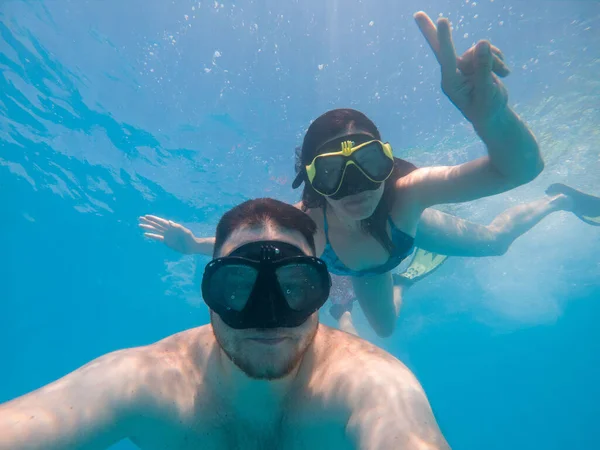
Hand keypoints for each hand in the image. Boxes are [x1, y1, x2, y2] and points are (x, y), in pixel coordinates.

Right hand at [139, 215, 197, 254]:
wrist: (192, 247)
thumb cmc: (190, 238)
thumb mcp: (185, 232)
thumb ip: (177, 227)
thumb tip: (169, 222)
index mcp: (172, 226)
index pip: (161, 222)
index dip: (153, 219)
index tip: (146, 216)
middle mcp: (168, 230)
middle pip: (156, 225)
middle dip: (148, 222)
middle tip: (140, 218)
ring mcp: (167, 235)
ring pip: (155, 230)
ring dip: (148, 228)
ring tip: (140, 225)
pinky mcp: (167, 241)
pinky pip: (157, 238)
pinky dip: (152, 236)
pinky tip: (146, 234)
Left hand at [415, 11, 510, 125]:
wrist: (493, 116)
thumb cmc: (487, 109)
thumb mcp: (488, 91)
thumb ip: (484, 68)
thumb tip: (482, 41)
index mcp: (451, 83)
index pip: (447, 57)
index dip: (445, 39)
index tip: (443, 20)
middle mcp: (453, 72)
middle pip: (443, 47)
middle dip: (431, 31)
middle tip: (417, 14)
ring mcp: (463, 67)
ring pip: (480, 49)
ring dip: (495, 59)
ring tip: (503, 75)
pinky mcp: (473, 63)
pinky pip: (487, 50)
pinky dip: (498, 59)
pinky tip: (503, 73)